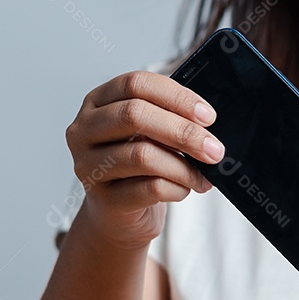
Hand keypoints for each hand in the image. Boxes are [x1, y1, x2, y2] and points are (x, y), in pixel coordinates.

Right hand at [64, 70, 224, 249]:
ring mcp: (88, 165)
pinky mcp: (103, 198)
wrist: (118, 216)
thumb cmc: (138, 168)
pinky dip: (177, 188)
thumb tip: (206, 120)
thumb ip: (169, 119)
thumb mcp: (149, 135)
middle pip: (135, 115)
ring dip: (184, 167)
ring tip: (203, 176)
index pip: (135, 83)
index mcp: (97, 102)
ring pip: (143, 155)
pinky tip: (185, 189)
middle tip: (214, 149)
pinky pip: (149, 188)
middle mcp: (84, 130)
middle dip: (183, 132)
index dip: (176, 97)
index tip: (207, 116)